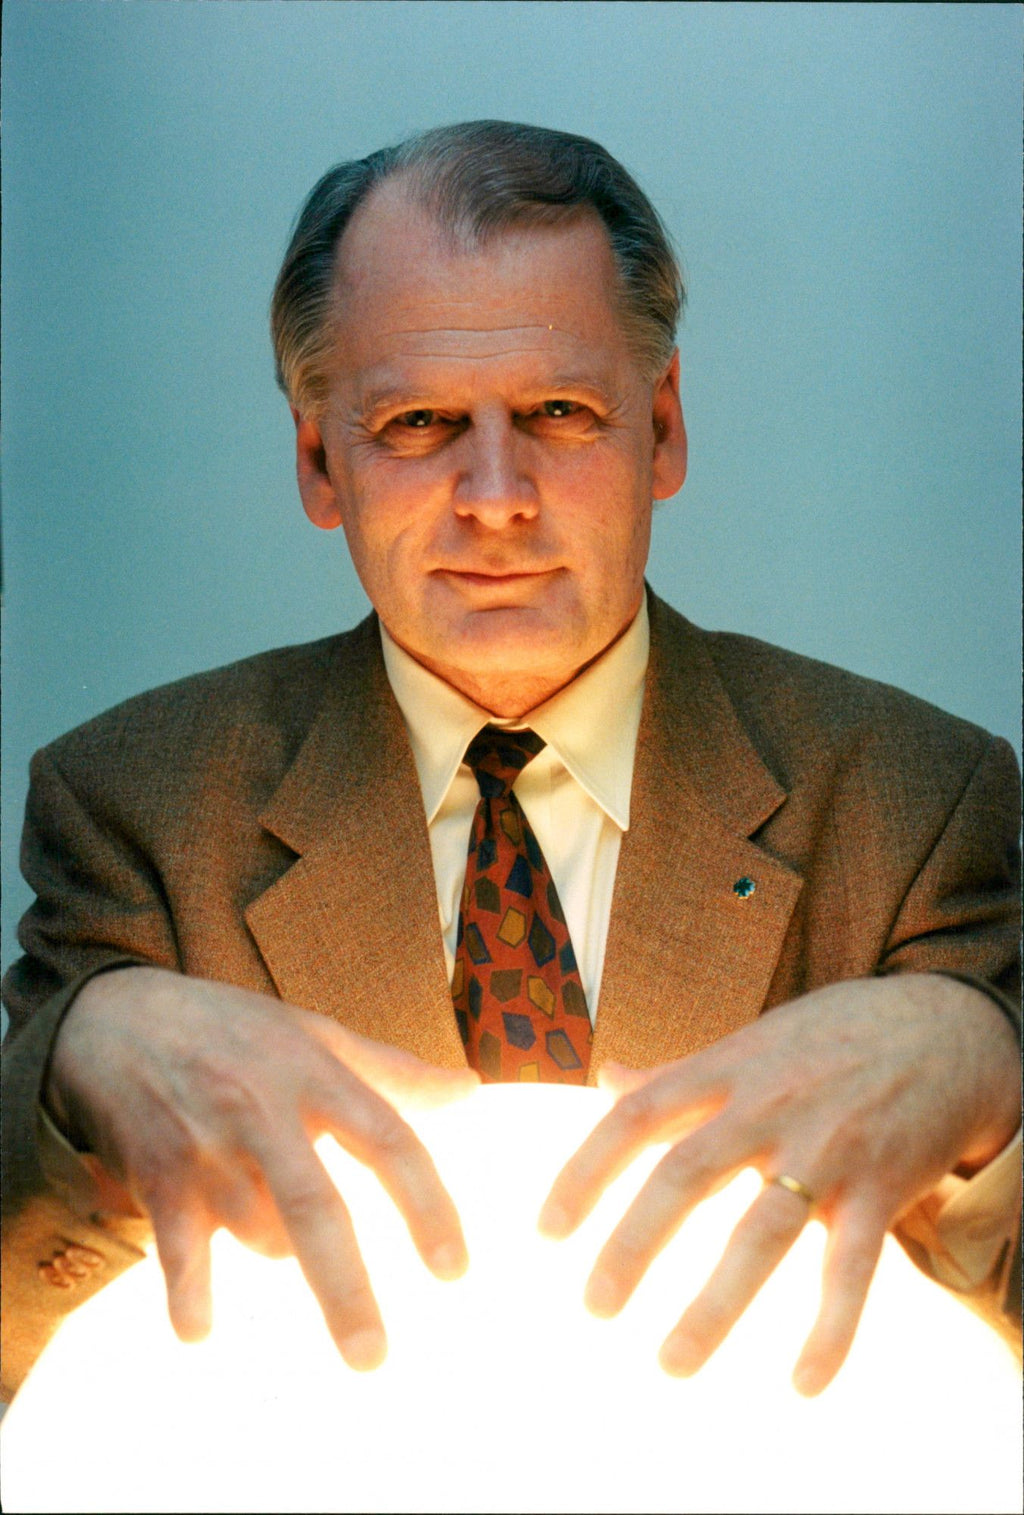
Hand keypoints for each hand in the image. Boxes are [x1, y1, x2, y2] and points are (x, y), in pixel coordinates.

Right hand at [47, 967, 478, 1368]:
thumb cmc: (233, 1029)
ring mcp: (209, 1146)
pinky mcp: (157, 1174)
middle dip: (345, 1289)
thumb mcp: (315, 1033)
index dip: (425, 1204)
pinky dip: (190, 1293)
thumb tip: (471, 1089)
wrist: (116, 1017)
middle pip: (316, 1207)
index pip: (387, 1140)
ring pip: (259, 1233)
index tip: (454, 1271)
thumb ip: (393, 1070)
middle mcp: (265, 1110)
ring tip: (271, 1229)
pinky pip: (178, 1249)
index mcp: (316, 1074)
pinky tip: (198, 1329)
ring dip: (281, 1253)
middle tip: (372, 1358)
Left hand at [539, 974, 1019, 1393]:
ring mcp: (825, 1147)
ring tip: (672, 1362)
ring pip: (762, 1232)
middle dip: (633, 1244)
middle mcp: (767, 1105)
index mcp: (725, 1070)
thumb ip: (678, 1072)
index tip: (545, 1229)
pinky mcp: (882, 1187)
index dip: (585, 1171)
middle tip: (594, 1307)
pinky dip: (830, 1328)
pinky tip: (804, 1382)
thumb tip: (604, 1079)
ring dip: (715, 1304)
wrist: (943, 1025)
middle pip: (685, 1175)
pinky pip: (852, 1267)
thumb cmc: (830, 1038)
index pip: (636, 1115)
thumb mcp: (750, 1041)